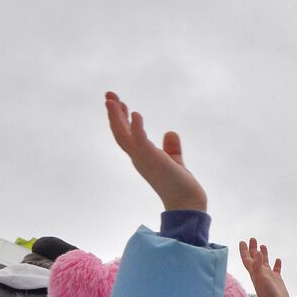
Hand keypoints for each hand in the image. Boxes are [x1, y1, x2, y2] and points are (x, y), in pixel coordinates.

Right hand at [104, 92, 206, 211]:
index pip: (127, 134)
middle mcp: (138, 157)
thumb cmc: (180, 184)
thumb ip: (171, 148)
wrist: (187, 201)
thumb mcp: (174, 160)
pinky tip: (136, 114)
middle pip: (120, 132)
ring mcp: (143, 159)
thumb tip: (170, 132)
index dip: (121, 118)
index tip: (119, 102)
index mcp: (141, 156)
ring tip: (112, 100)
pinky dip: (136, 127)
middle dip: (113, 113)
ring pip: (123, 135)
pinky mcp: (152, 159)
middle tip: (108, 94)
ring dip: (116, 117)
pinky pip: (140, 140)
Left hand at [239, 239, 287, 296]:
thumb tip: (257, 252)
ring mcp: (269, 276)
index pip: (247, 258)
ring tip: (263, 245)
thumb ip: (258, 265)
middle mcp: (260, 272)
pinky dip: (277, 264)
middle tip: (253, 239)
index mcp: (254, 272)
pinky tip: (278, 259)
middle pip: (255, 258)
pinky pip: (277, 269)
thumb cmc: (266, 293)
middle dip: (253, 248)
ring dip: (263, 254)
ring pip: (265, 262)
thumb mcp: (260, 277)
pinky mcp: (277, 279)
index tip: (243, 241)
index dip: (244, 250)